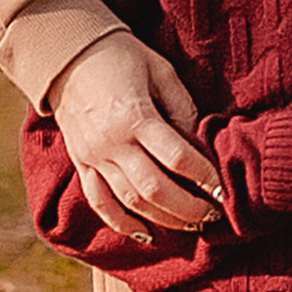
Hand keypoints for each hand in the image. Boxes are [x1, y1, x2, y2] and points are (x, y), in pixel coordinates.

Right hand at [52, 31, 220, 237]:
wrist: (67, 56)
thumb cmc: (122, 56)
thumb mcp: (160, 71)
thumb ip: (182, 106)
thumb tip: (197, 141)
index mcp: (135, 116)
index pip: (177, 157)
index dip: (204, 177)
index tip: (223, 189)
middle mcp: (112, 143)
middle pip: (155, 189)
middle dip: (189, 208)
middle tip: (213, 214)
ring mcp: (93, 157)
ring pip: (130, 202)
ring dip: (164, 219)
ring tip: (191, 226)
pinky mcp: (80, 164)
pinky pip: (99, 202)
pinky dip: (122, 223)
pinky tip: (146, 235)